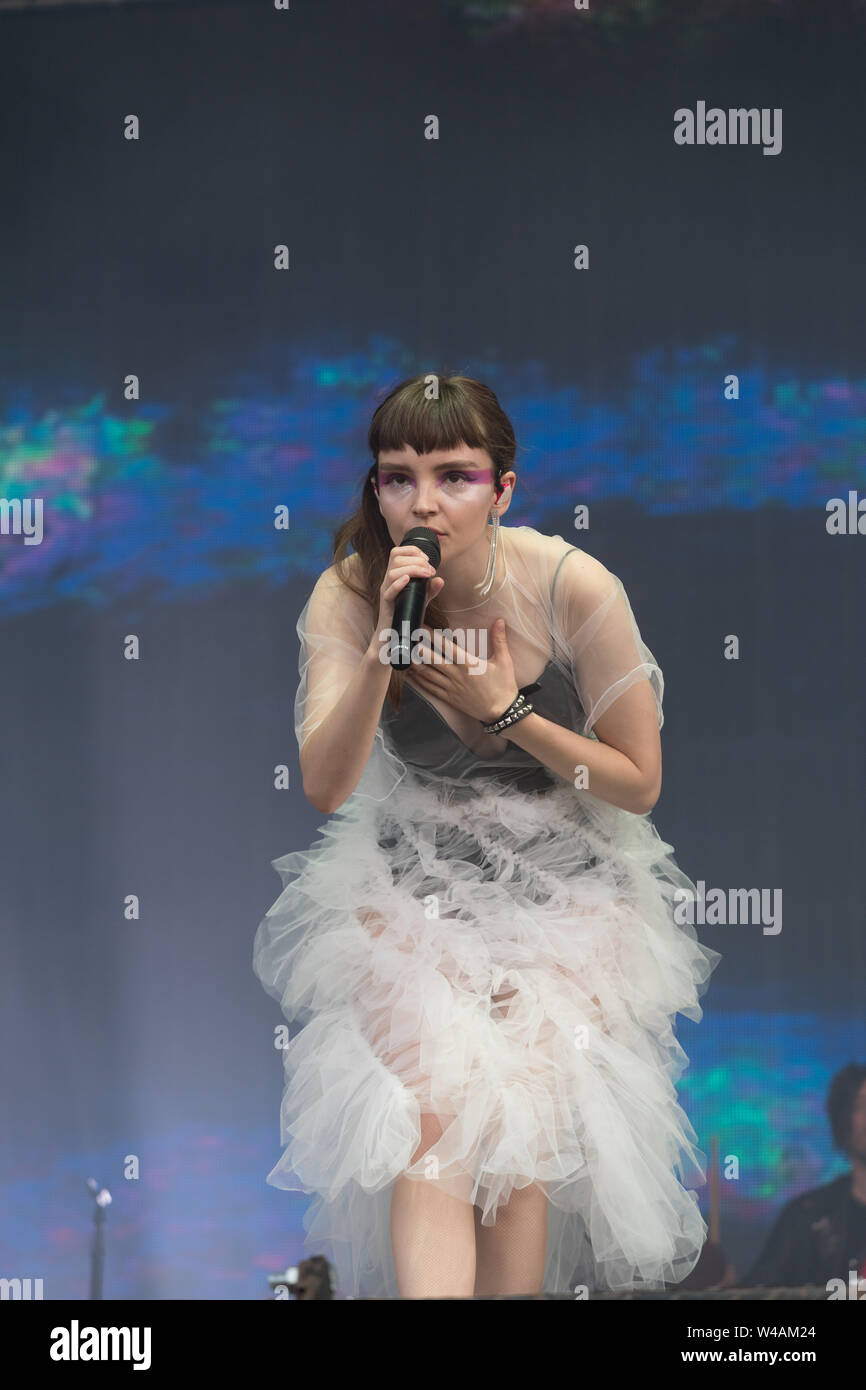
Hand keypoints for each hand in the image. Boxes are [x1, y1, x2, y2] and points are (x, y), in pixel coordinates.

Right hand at [373, 544, 444, 653]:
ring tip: (427, 575)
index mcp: (394, 576)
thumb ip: (429, 590)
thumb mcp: (420, 600)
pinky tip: (408, 580)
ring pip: (392, 572)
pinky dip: (398, 583)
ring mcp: (386, 592)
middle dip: (416, 559)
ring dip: (412, 569)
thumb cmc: (405, 616)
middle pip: (395, 558)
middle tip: (430, 570)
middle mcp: (388, 581)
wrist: (392, 638)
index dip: (412, 550)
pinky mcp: (386, 606)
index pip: (396, 553)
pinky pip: (388, 591)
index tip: (427, 559)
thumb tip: (440, 580)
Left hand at [405, 617, 519, 724]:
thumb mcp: (504, 661)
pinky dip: (419, 681)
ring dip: (415, 664)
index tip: (421, 628)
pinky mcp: (449, 698)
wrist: (502, 712)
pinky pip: (430, 689)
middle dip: (417, 648)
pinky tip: (411, 675)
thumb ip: (499, 639)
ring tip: (403, 654)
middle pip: (431, 659)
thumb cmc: (504, 686)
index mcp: (468, 664)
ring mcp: (451, 688)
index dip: (432, 636)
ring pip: (427, 674)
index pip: (446, 647)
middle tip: (406, 639)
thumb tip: (499, 620)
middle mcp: (456, 675)